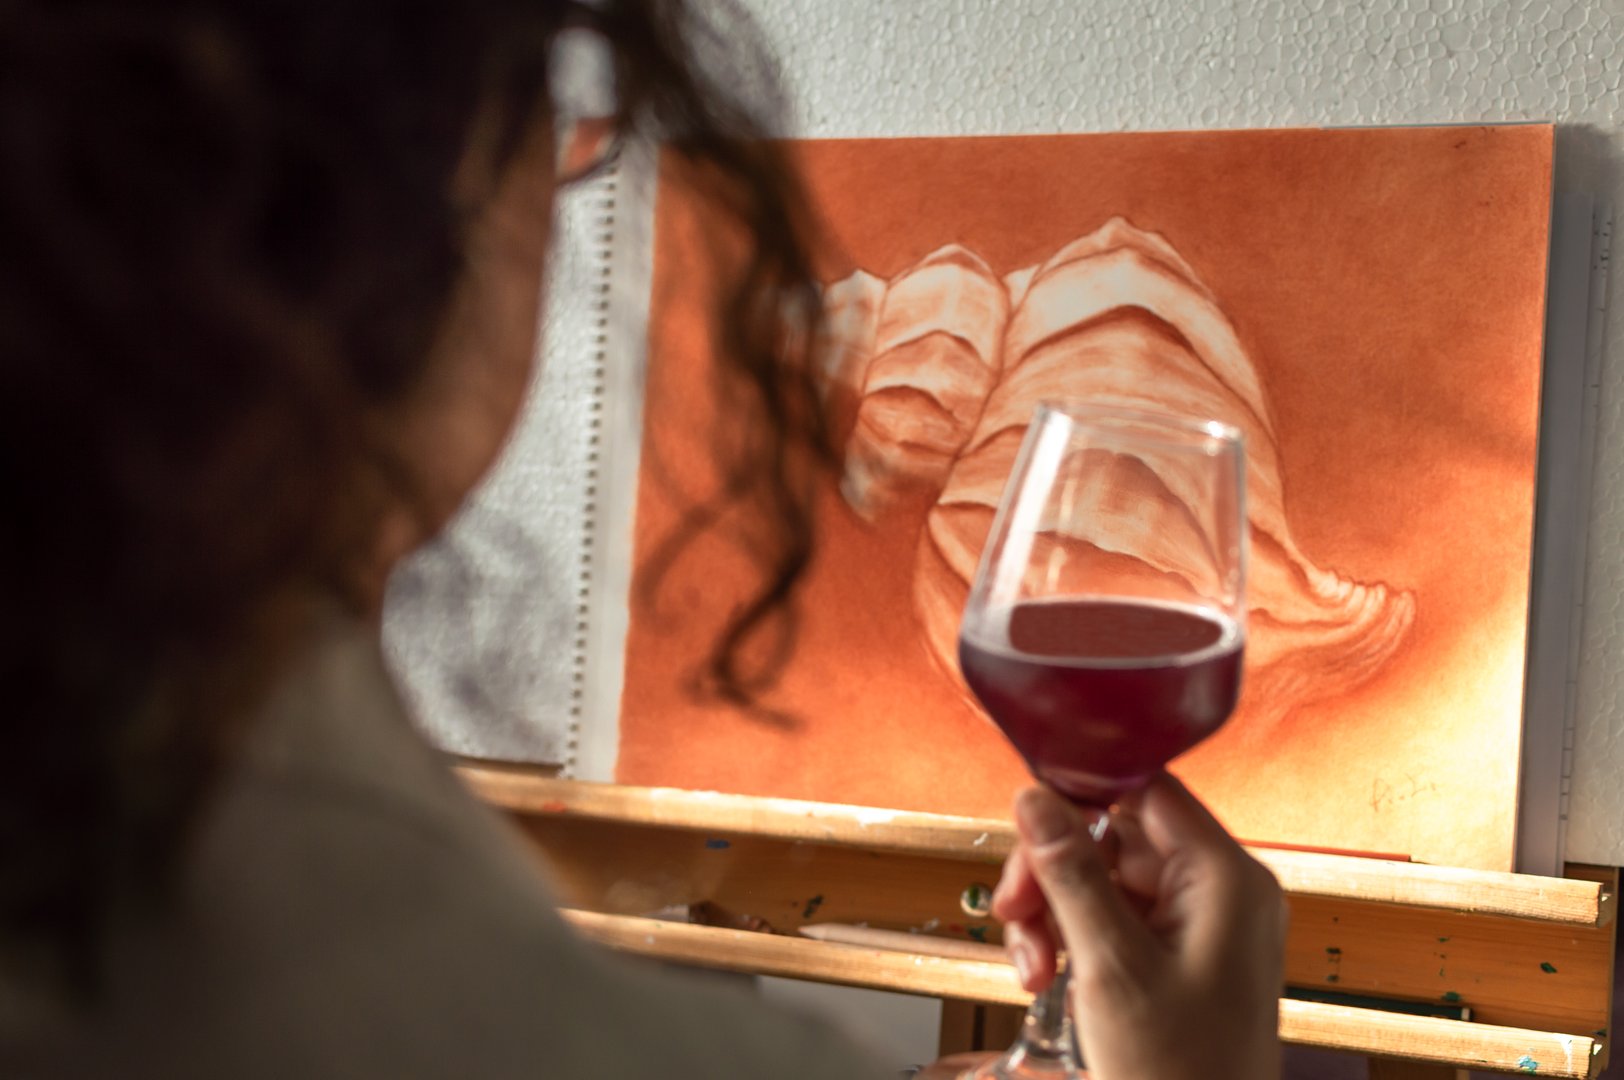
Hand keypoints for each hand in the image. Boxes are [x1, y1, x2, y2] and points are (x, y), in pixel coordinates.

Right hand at [992, 774, 1285, 1079]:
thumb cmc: (1179, 1073)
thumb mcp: (1111, 965)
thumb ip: (1070, 873)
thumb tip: (1034, 798)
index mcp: (1224, 877)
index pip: (1145, 790)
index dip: (1081, 797)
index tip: (1026, 822)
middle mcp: (1219, 889)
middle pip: (1114, 836)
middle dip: (1053, 872)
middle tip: (1014, 912)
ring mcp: (1199, 923)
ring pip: (1102, 878)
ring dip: (1053, 913)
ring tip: (1032, 965)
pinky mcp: (1178, 953)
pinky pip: (1112, 918)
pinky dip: (1072, 939)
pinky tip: (1048, 975)